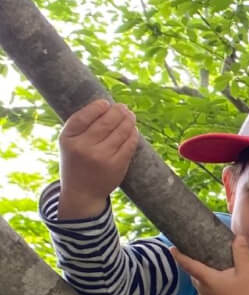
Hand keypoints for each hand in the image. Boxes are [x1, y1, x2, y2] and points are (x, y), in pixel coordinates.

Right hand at [57, 99, 139, 218]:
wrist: (82, 192)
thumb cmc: (76, 162)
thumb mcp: (69, 143)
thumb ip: (81, 126)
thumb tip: (106, 106)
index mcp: (68, 139)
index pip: (83, 117)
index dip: (96, 107)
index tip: (106, 102)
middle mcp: (84, 147)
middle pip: (106, 122)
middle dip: (118, 111)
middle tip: (123, 107)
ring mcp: (102, 157)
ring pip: (121, 131)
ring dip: (128, 120)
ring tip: (130, 115)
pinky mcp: (117, 165)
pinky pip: (129, 144)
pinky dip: (133, 134)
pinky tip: (134, 130)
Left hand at [172, 235, 248, 294]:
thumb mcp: (248, 272)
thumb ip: (242, 253)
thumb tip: (238, 237)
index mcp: (207, 280)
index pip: (188, 265)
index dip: (179, 256)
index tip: (171, 248)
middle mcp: (203, 291)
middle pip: (195, 275)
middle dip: (196, 265)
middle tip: (202, 255)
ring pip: (202, 285)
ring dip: (205, 276)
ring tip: (216, 269)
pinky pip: (208, 293)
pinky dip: (211, 286)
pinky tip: (225, 285)